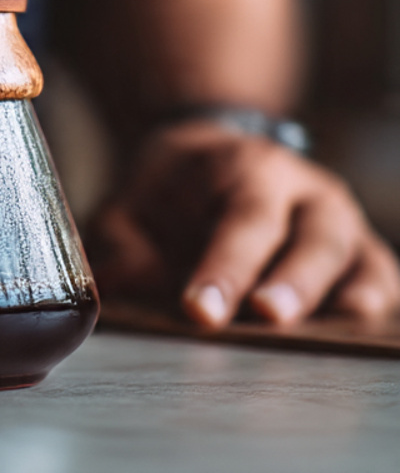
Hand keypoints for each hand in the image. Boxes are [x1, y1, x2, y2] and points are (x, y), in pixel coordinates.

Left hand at [89, 119, 399, 325]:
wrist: (207, 160)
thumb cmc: (165, 196)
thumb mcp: (128, 206)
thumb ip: (121, 245)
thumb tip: (121, 285)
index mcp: (246, 167)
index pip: (242, 219)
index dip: (224, 267)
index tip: (200, 311)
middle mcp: (304, 189)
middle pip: (312, 236)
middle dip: (291, 282)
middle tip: (265, 317)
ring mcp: (339, 220)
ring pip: (354, 257)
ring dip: (336, 297)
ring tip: (319, 336)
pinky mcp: (361, 250)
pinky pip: (380, 274)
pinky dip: (375, 300)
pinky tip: (355, 329)